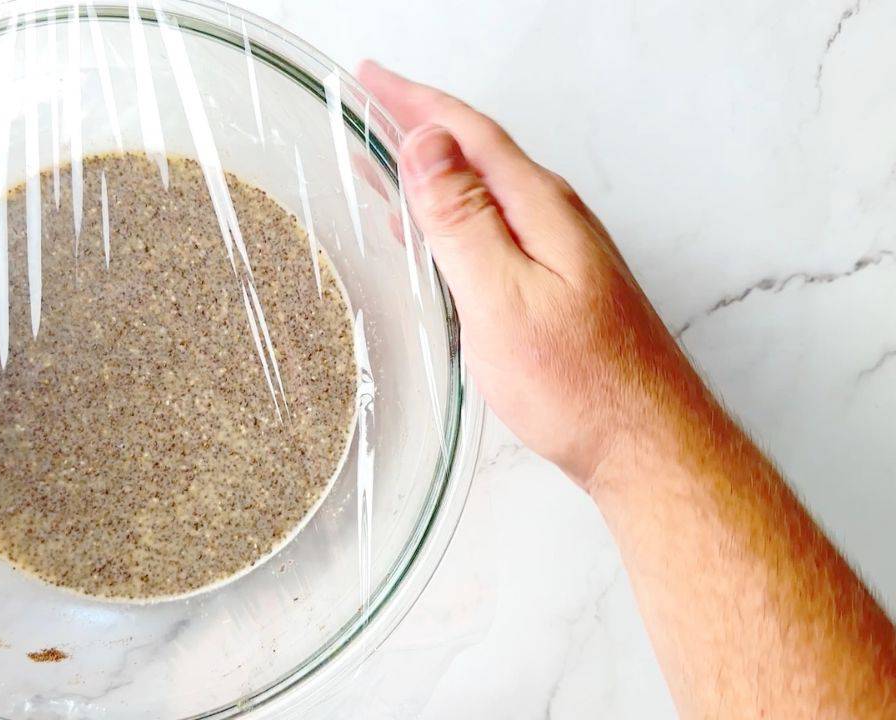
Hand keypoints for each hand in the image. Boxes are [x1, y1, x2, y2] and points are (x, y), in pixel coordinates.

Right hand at [359, 61, 711, 487]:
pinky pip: (491, 230)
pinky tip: (430, 235)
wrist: (645, 444)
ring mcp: (557, 254)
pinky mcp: (554, 286)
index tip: (371, 78)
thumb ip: (463, 220)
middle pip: (475, 154)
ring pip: (481, 192)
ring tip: (383, 162)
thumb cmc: (582, 386)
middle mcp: (553, 221)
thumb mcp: (503, 297)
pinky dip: (449, 217)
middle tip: (369, 105)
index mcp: (540, 210)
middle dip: (418, 124)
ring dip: (429, 172)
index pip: (468, 134)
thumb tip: (427, 145)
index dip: (415, 100)